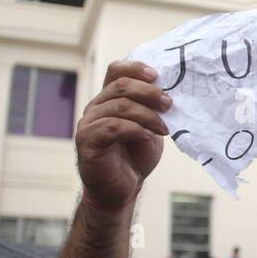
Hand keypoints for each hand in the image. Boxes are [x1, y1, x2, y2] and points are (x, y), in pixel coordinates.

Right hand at [76, 61, 171, 210]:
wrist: (122, 189)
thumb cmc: (135, 157)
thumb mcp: (150, 127)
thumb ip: (153, 109)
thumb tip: (169, 93)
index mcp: (109, 99)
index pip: (116, 70)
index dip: (135, 68)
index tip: (157, 76)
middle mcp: (96, 107)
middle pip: (120, 85)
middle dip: (149, 92)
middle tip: (169, 104)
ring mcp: (89, 123)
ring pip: (119, 106)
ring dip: (146, 114)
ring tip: (164, 128)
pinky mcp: (87, 141)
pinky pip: (112, 126)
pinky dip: (134, 129)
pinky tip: (147, 136)